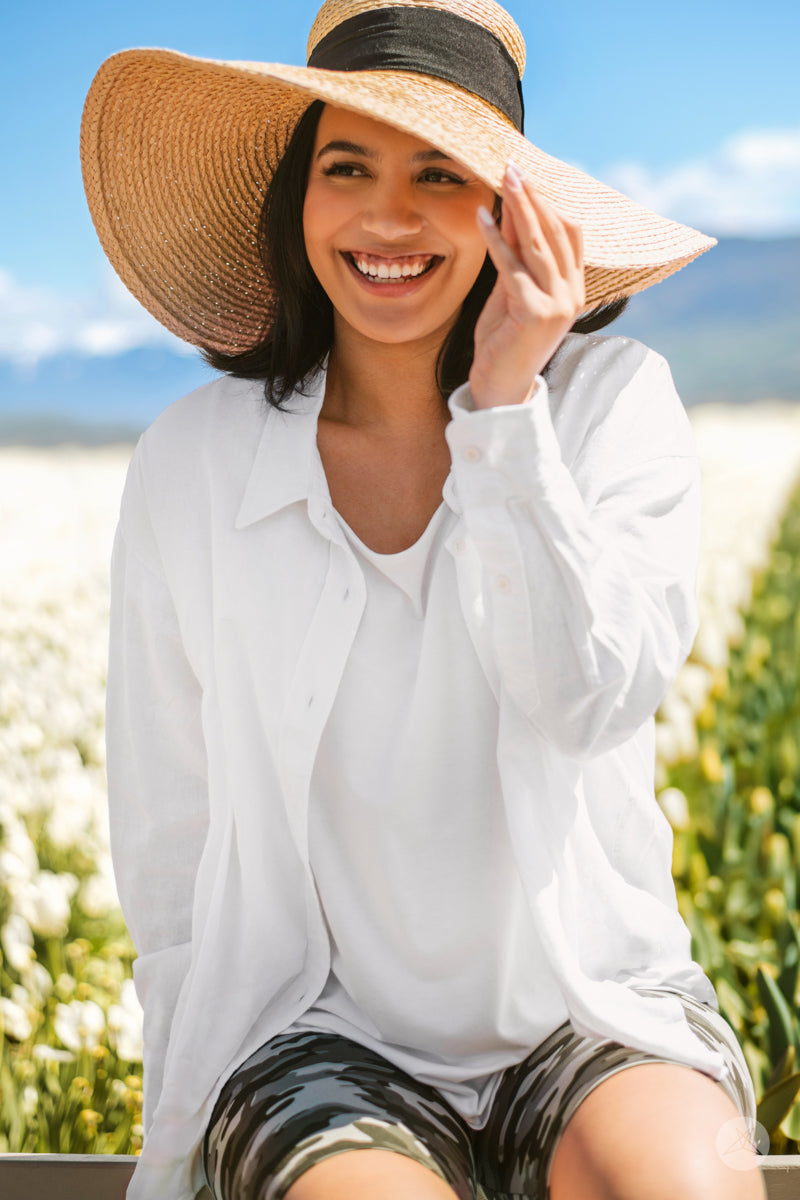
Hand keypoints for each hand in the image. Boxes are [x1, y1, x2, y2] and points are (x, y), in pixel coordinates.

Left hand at [469, 162, 585, 408]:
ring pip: (539, 243)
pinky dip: (496, 240)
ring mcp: (557, 304)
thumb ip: (515, 258)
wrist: (500, 389)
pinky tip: (482, 218)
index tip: (528, 177)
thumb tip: (512, 214)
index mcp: (573, 289)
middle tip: (514, 166)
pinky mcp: (535, 312)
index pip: (570, 234)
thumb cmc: (504, 343)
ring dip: (520, 206)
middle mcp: (571, 294)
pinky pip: (513, 267)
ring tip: (504, 178)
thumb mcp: (511, 293)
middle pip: (557, 231)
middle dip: (534, 196)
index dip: (550, 202)